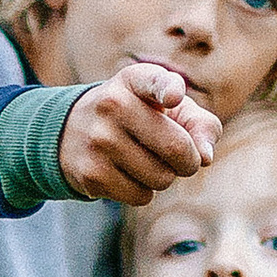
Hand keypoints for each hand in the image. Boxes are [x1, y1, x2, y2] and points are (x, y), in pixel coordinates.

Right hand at [55, 61, 218, 206]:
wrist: (71, 132)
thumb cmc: (138, 118)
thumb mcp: (168, 108)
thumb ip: (199, 123)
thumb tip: (206, 158)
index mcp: (133, 80)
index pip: (154, 81)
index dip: (168, 89)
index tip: (173, 97)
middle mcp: (112, 104)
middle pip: (176, 147)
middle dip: (189, 161)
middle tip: (180, 158)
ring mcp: (98, 140)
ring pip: (161, 178)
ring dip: (163, 177)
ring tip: (144, 160)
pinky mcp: (90, 174)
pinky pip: (141, 196)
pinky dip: (142, 191)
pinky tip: (125, 173)